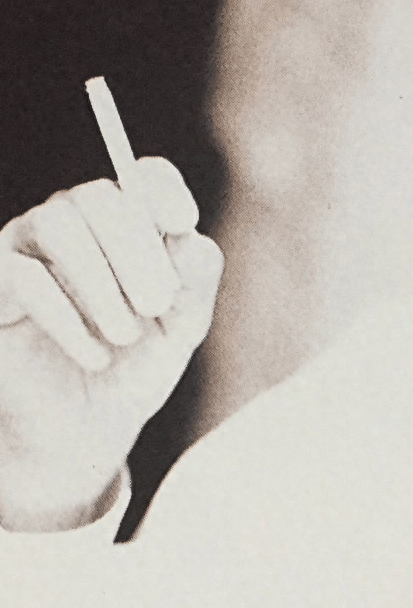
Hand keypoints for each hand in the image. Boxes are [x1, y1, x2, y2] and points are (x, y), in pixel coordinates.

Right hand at [0, 157, 222, 531]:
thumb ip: (195, 284)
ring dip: (101, 282)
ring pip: (57, 223)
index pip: (144, 178)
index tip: (183, 222)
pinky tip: (96, 356)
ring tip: (125, 335)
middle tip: (157, 304)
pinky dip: (67, 316)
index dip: (162, 188)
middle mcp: (75, 226)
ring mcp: (26, 250)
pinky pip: (22, 276)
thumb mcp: (181, 328)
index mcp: (129, 228)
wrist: (86, 429)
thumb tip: (192, 240)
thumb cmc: (137, 366)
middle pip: (99, 197)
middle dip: (137, 248)